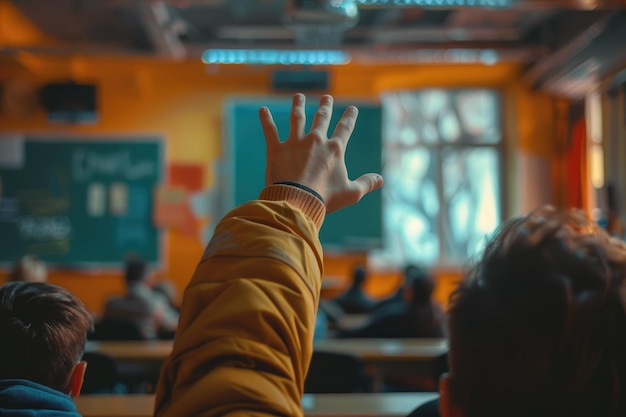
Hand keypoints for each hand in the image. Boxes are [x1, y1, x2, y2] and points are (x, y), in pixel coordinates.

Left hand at [259, 93, 382, 212]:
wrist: (298, 200)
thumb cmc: (325, 198)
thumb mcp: (351, 193)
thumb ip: (366, 183)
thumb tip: (381, 179)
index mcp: (334, 149)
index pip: (345, 129)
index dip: (349, 118)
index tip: (352, 109)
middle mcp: (315, 140)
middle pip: (321, 118)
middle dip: (325, 106)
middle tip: (326, 97)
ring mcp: (295, 143)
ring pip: (297, 118)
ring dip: (298, 106)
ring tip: (298, 97)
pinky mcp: (276, 149)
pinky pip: (270, 131)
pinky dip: (266, 120)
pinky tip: (263, 111)